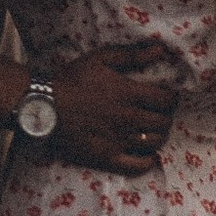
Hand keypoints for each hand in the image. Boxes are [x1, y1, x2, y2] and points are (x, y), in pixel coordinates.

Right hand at [51, 46, 181, 174]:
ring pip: (155, 142)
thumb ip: (132, 55)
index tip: (166, 96)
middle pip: (164, 122)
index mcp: (129, 94)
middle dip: (166, 116)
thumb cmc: (71, 80)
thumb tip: (160, 50)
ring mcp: (119, 140)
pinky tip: (147, 154)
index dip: (171, 98)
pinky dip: (148, 161)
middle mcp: (128, 119)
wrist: (44, 106)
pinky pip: (137, 165)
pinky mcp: (107, 158)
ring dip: (158, 135)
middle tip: (158, 113)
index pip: (167, 100)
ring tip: (151, 129)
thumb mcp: (100, 59)